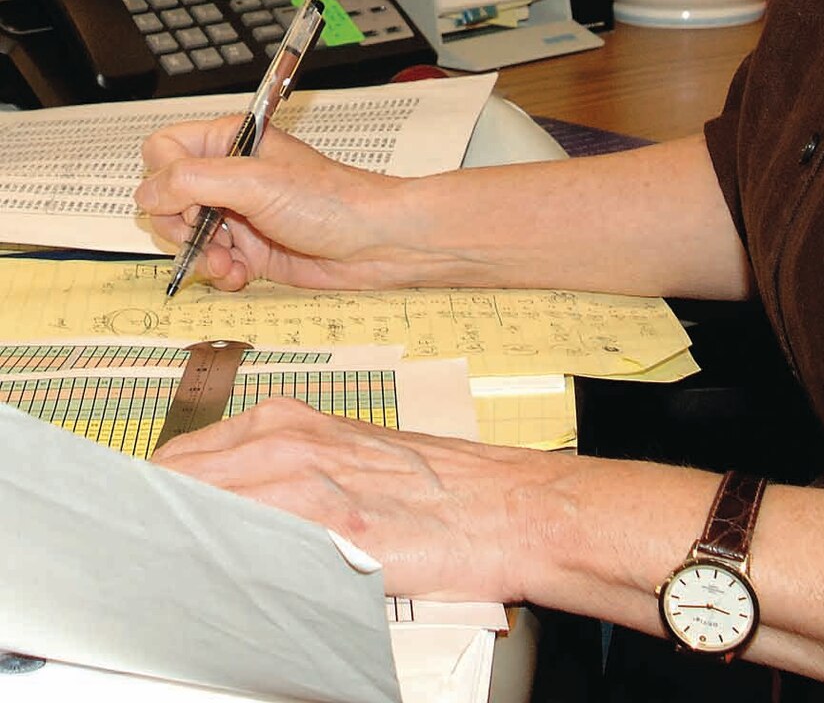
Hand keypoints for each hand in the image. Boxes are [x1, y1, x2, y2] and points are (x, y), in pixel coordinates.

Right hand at [134, 116, 409, 292]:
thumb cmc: (330, 201)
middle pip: (165, 199)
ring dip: (199, 256)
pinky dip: (219, 273)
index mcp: (228, 142)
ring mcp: (237, 214)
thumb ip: (195, 182)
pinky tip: (241, 275)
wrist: (373, 243)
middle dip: (181, 226)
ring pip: (184, 236)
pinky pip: (209, 263)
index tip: (194, 200)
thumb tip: (147, 193)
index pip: (162, 151)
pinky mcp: (248, 248)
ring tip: (228, 262)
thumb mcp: (256, 183)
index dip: (166, 179)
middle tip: (211, 234)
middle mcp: (229, 175)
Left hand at [150, 398, 545, 601]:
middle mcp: (284, 440)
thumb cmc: (431, 493)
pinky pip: (246, 546)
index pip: (175, 461)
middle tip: (140, 565)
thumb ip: (275, 478)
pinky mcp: (327, 524)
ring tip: (166, 584)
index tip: (132, 538)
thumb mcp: (342, 462)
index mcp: (283, 422)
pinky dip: (219, 568)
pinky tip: (216, 591)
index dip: (147, 504)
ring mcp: (303, 479)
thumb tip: (207, 516)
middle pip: (173, 484)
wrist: (503, 505)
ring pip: (200, 514)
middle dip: (148, 525)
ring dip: (175, 549)